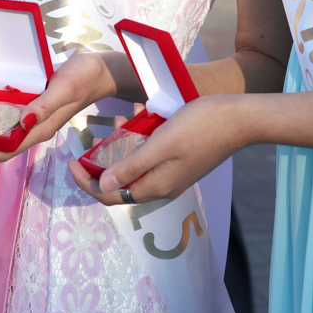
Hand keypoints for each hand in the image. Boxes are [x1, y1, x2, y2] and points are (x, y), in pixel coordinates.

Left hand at [0, 51, 123, 162]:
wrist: (97, 69)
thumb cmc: (84, 79)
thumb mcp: (64, 89)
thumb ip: (44, 107)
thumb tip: (22, 123)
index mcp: (38, 130)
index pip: (3, 151)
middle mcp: (29, 125)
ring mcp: (26, 112)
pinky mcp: (26, 99)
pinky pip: (0, 99)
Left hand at [67, 95, 249, 204]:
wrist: (240, 119)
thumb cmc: (202, 126)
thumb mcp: (160, 143)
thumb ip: (131, 165)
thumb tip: (104, 186)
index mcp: (156, 185)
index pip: (110, 196)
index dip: (87, 182)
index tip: (72, 162)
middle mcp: (163, 185)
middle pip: (120, 183)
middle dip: (104, 160)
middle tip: (98, 136)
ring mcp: (173, 174)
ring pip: (135, 166)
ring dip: (123, 145)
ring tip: (123, 118)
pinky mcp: (180, 161)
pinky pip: (150, 156)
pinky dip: (140, 139)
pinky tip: (142, 116)